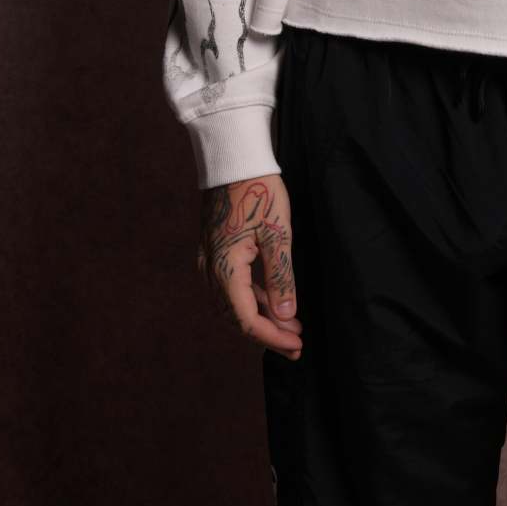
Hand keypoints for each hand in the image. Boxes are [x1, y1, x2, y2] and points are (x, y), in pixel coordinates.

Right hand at [197, 174, 302, 358]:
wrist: (235, 159)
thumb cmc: (259, 191)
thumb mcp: (277, 234)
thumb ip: (281, 277)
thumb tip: (286, 316)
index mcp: (225, 268)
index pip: (245, 320)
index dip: (271, 337)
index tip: (296, 346)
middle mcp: (211, 269)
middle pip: (235, 318)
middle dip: (266, 334)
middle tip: (296, 346)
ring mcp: (210, 260)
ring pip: (232, 305)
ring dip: (260, 319)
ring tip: (291, 327)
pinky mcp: (215, 251)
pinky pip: (231, 287)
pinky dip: (253, 300)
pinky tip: (275, 301)